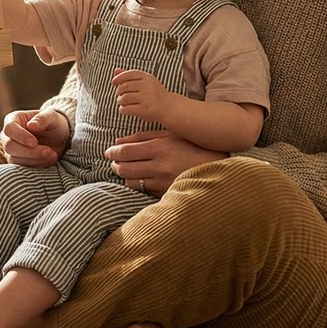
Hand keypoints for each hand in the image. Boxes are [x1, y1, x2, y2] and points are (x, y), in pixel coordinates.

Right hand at [0, 108, 68, 166]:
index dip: (20, 136)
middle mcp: (8, 135)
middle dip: (30, 151)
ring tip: (52, 155)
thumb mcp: (52, 117)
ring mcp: (11, 150)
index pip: (9, 129)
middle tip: (49, 151)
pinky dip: (37, 165)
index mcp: (13, 119)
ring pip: (14, 159)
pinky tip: (50, 160)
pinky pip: (22, 167)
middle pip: (9, 146)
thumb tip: (31, 125)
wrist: (58, 139)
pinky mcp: (17, 161)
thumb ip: (43, 119)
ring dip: (35, 159)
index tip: (35, 142)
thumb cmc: (53, 124)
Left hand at [103, 129, 226, 195]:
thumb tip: (118, 142)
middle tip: (114, 162)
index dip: (113, 152)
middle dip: (115, 165)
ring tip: (125, 170)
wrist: (218, 167)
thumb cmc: (193, 146)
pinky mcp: (166, 193)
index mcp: (161, 147)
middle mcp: (160, 166)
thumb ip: (143, 136)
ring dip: (124, 176)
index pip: (126, 151)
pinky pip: (142, 190)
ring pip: (131, 182)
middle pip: (124, 168)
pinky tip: (138, 178)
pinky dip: (136, 184)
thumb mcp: (170, 134)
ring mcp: (163, 182)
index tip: (109, 152)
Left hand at [110, 68, 170, 121]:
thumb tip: (116, 70)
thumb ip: (130, 77)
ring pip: (123, 98)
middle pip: (124, 87)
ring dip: (120, 101)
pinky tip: (125, 110)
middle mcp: (147, 86)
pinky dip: (122, 110)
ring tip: (123, 103)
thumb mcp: (145, 82)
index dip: (119, 78)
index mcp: (147, 78)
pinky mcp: (144, 110)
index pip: (128, 74)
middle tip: (120, 96)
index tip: (113, 82)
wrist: (169, 107)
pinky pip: (126, 109)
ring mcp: (146, 98)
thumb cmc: (154, 94)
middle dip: (119, 92)